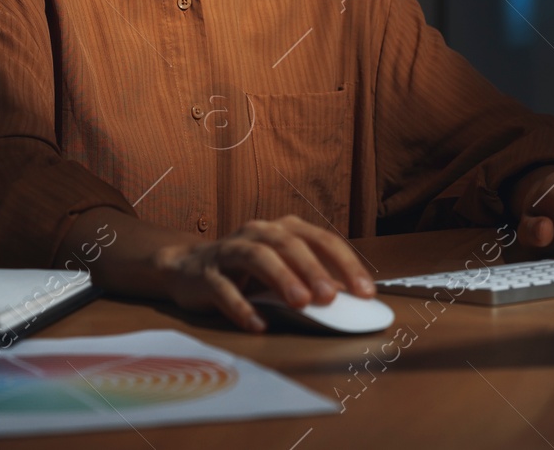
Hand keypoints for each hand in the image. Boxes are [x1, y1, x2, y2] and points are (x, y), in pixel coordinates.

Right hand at [151, 214, 376, 332]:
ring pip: (257, 257)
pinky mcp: (205, 275)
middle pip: (289, 244)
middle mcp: (258, 233)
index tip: (366, 292)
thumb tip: (350, 302)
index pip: (322, 240)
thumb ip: (313, 282)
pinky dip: (241, 306)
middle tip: (330, 298)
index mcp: (284, 229)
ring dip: (281, 278)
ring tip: (300, 303)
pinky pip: (223, 289)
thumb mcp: (283, 273)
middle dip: (313, 270)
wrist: (188, 269)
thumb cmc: (247, 273)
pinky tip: (258, 324)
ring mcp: (229, 251)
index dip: (346, 264)